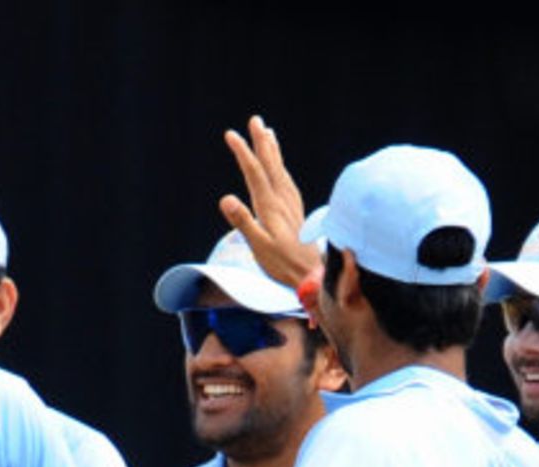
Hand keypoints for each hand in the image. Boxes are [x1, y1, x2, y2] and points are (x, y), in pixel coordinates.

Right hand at [219, 114, 320, 288]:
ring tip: (268, 133)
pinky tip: (280, 167)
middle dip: (261, 141)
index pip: (254, 172)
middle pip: (271, 165)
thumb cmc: (282, 265)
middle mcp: (282, 201)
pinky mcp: (296, 212)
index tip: (231, 134)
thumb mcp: (258, 246)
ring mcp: (291, 205)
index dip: (242, 152)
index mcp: (270, 206)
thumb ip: (243, 222)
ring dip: (273, 151)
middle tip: (255, 120)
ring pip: (281, 170)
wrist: (312, 276)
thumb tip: (226, 198)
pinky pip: (287, 181)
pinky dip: (282, 168)